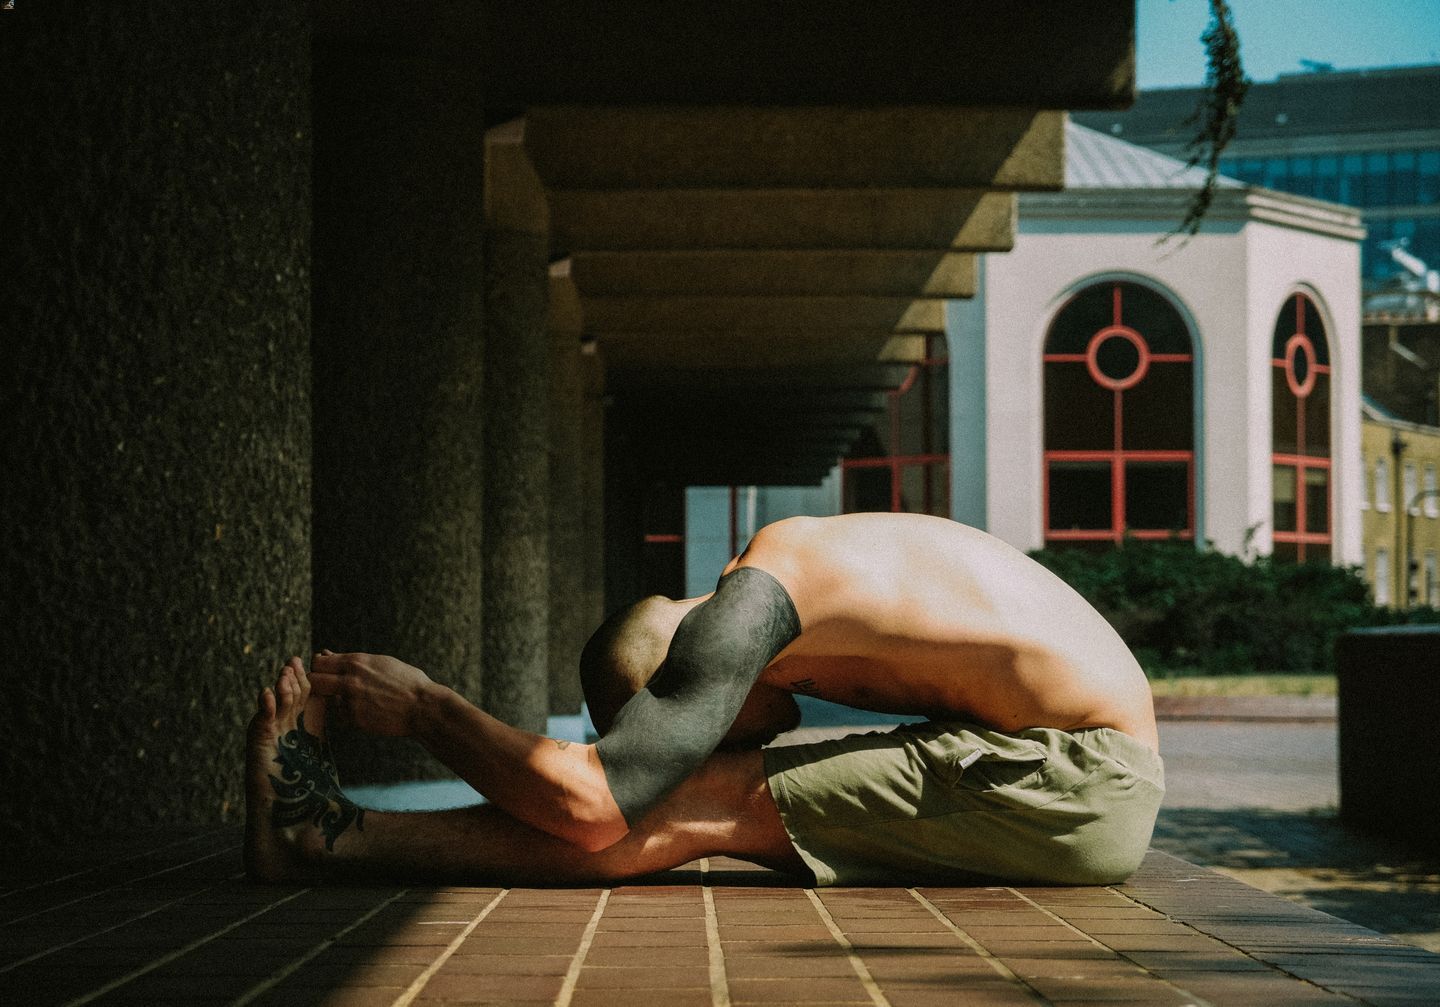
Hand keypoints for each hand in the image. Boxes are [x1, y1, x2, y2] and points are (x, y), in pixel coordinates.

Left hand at [308, 650, 435, 736]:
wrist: (422, 707)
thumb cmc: (406, 681)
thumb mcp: (380, 663)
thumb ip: (352, 661)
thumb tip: (327, 654)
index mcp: (357, 662)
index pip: (318, 662)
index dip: (319, 668)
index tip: (326, 672)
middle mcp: (349, 680)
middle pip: (313, 680)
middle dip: (317, 684)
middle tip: (328, 688)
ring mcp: (350, 701)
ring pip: (324, 701)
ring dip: (332, 701)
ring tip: (352, 701)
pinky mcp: (354, 720)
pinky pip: (339, 717)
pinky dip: (347, 715)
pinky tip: (364, 712)